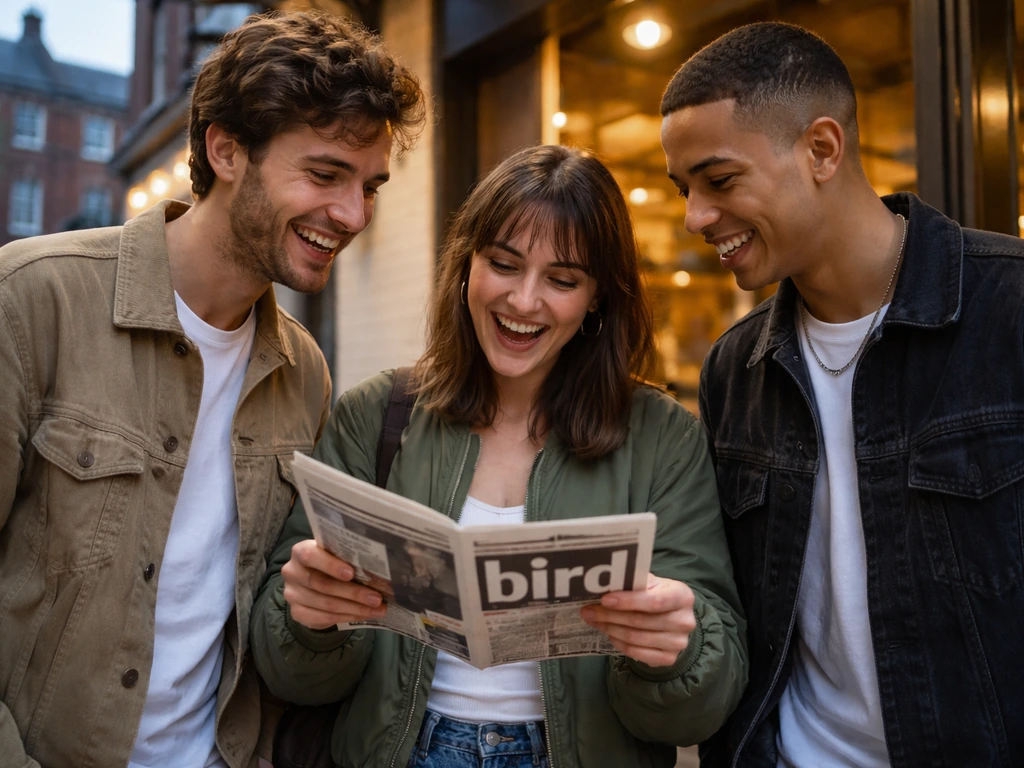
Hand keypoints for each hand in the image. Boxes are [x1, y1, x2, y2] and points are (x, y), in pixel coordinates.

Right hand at [281, 539, 387, 629]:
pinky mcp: (297, 612)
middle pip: (323, 585)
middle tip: (376, 598)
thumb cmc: (330, 562)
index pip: (311, 556)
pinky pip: (324, 618)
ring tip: (377, 609)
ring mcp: (293, 594)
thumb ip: (346, 556)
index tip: (351, 573)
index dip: (331, 565)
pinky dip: (347, 617)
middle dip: (353, 592)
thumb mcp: (335, 554)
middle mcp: (292, 572)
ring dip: (355, 608)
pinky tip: (363, 615)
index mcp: (300, 551)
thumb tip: (377, 568)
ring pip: (327, 604)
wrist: (313, 580)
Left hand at [580, 574, 695, 667]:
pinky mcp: (669, 659)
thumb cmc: (658, 596)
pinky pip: (636, 652)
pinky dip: (619, 643)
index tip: (604, 599)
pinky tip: (609, 633)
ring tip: (594, 621)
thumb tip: (603, 582)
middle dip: (610, 615)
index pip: (654, 601)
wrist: (674, 620)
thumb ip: (634, 582)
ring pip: (635, 637)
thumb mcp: (652, 584)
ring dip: (610, 629)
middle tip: (588, 611)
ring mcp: (678, 643)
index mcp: (682, 596)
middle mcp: (684, 621)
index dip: (628, 601)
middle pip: (641, 621)